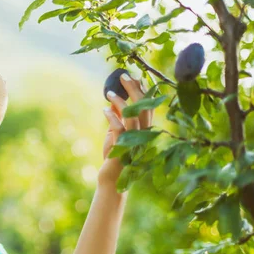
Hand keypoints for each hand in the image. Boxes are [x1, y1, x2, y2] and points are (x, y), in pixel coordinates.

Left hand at [98, 73, 153, 187]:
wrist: (111, 178)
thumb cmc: (115, 155)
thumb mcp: (115, 132)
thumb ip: (117, 116)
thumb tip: (113, 98)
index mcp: (145, 129)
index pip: (148, 105)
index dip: (144, 89)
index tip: (135, 75)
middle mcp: (144, 134)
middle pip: (144, 107)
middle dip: (134, 89)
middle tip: (123, 75)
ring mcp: (134, 141)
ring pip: (133, 116)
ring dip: (122, 102)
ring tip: (109, 92)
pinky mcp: (123, 148)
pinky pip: (119, 128)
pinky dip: (112, 117)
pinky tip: (104, 109)